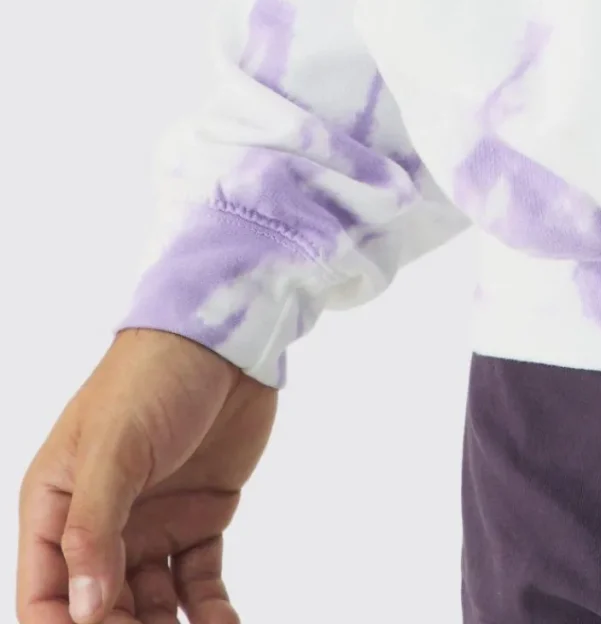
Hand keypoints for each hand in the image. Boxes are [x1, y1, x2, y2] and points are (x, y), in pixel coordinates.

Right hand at [16, 329, 277, 623]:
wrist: (227, 333)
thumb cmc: (153, 374)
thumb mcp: (113, 446)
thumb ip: (94, 529)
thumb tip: (84, 611)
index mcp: (56, 504)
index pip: (45, 594)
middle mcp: (99, 523)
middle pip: (98, 609)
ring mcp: (149, 523)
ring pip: (149, 605)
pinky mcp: (198, 517)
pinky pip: (198, 582)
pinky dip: (209, 611)